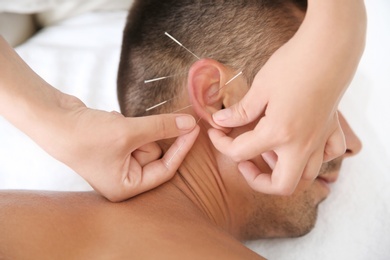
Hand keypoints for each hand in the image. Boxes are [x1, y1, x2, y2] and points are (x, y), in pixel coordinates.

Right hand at [1, 36, 198, 201]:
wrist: (51, 118)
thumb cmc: (85, 135)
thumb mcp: (129, 132)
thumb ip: (162, 127)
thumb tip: (188, 123)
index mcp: (126, 187)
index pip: (165, 169)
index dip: (181, 148)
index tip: (193, 127)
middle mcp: (122, 178)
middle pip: (155, 153)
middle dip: (147, 135)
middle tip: (130, 128)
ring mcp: (117, 162)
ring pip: (145, 140)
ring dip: (135, 127)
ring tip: (114, 125)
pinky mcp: (113, 145)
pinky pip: (134, 133)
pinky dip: (126, 124)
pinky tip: (108, 122)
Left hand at [207, 0, 365, 194]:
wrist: (328, 48)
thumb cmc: (293, 65)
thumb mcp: (260, 88)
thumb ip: (240, 112)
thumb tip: (220, 122)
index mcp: (279, 134)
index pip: (241, 152)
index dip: (221, 145)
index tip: (214, 132)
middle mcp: (302, 145)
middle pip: (281, 186)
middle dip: (258, 181)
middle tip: (244, 164)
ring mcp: (319, 140)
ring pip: (307, 177)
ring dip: (285, 174)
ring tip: (268, 154)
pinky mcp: (332, 129)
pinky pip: (329, 156)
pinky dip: (315, 158)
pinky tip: (301, 144)